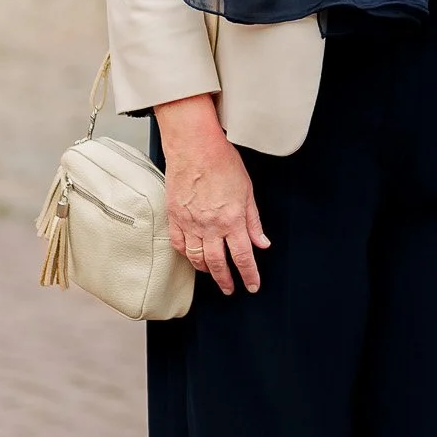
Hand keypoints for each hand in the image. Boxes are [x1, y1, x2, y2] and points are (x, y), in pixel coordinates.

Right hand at [156, 94, 269, 296]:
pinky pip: (179, 245)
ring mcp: (190, 223)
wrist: (195, 148)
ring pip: (197, 258)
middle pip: (218, 263)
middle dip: (226, 280)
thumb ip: (254, 220)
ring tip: (213, 274)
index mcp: (232, 220)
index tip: (252, 286)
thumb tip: (262, 242)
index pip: (243, 256)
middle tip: (230, 289)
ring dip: (206, 270)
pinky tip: (192, 257)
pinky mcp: (175, 217)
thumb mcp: (247, 191)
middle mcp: (211, 226)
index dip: (249, 275)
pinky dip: (186, 255)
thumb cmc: (222, 163)